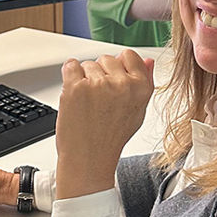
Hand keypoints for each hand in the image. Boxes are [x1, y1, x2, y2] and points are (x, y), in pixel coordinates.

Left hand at [55, 50, 153, 198]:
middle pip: (107, 59)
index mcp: (141, 88)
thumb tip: (147, 61)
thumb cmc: (110, 139)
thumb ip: (144, 83)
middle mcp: (122, 84)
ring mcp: (98, 84)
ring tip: (88, 104)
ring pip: (88, 64)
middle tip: (99, 100)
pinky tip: (75, 95)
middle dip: (100, 74)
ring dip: (84, 79)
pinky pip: (71, 65)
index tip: (113, 83)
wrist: (88, 160)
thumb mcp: (137, 112)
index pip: (129, 56)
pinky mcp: (76, 86)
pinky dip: (69, 76)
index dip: (118, 68)